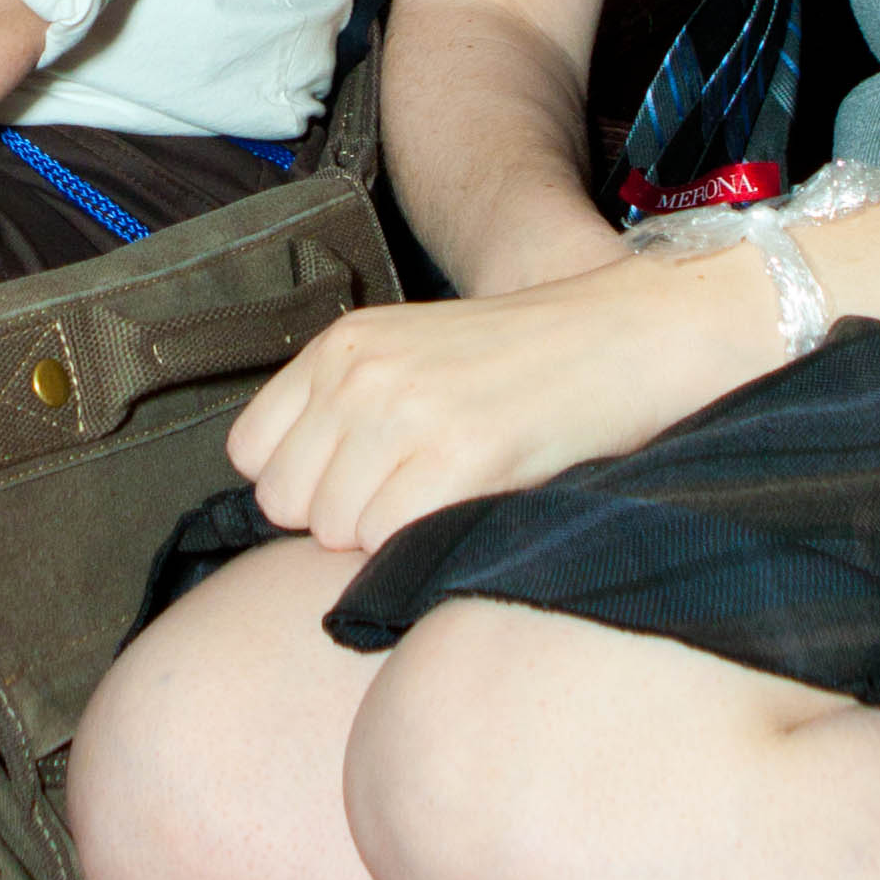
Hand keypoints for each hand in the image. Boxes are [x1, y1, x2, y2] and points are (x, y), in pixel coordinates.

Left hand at [224, 243, 795, 557]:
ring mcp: (406, 411)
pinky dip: (426, 543)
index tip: (360, 481)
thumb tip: (295, 504)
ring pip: (336, 531)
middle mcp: (360, 372)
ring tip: (450, 490)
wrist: (627, 336)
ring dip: (388, 533)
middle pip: (288, 503)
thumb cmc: (528, 363)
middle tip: (415, 489)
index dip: (304, 483)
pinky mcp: (459, 454)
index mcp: (341, 345)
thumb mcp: (412, 357)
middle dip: (342, 516)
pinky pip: (392, 541)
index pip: (252, 454)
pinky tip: (472, 503)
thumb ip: (347, 412)